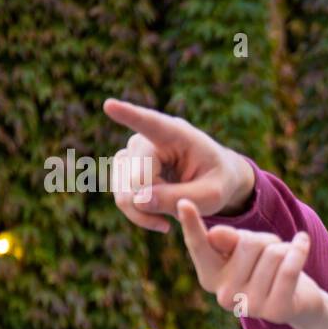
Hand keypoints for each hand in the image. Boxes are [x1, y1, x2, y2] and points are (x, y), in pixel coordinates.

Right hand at [103, 98, 255, 232]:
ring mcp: (132, 152)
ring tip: (168, 222)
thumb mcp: (212, 195)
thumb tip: (139, 200)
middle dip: (154, 204)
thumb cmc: (217, 181)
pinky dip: (137, 214)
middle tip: (177, 217)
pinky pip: (121, 197)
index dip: (129, 115)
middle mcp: (147, 138)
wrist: (212, 181)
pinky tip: (159, 220)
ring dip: (143, 213)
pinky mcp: (124, 167)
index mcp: (176, 134)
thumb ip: (181, 197)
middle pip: (135, 179)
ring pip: (123, 191)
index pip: (150, 123)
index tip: (110, 105)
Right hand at [177, 199, 323, 328]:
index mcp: (210, 277)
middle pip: (248, 242)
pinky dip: (300, 250)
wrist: (298, 300)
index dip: (192, 224)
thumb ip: (229, 241)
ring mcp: (250, 306)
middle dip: (266, 240)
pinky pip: (289, 268)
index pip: (200, 246)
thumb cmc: (266, 268)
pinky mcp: (276, 311)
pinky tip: (303, 241)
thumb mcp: (245, 250)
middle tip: (272, 253)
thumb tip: (214, 235)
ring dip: (285, 249)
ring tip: (284, 262)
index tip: (184, 201)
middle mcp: (224, 295)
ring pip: (272, 253)